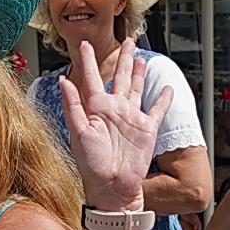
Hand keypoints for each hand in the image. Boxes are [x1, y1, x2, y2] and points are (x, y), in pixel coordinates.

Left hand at [59, 39, 172, 210]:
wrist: (112, 187)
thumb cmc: (91, 165)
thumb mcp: (79, 133)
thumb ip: (73, 105)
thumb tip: (63, 80)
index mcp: (96, 109)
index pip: (92, 78)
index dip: (89, 61)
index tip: (84, 44)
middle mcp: (114, 110)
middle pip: (120, 77)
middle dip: (123, 59)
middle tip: (127, 41)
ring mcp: (131, 118)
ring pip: (137, 88)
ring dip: (139, 72)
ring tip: (141, 57)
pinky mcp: (147, 129)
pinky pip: (157, 110)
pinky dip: (163, 98)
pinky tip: (166, 87)